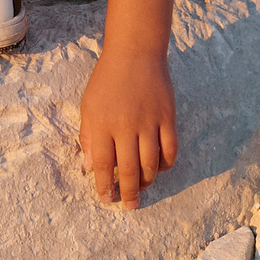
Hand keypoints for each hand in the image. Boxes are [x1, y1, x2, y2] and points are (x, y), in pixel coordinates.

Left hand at [79, 47, 177, 209]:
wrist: (135, 54)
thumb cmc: (107, 80)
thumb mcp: (88, 105)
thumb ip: (88, 136)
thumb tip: (90, 167)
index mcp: (103, 123)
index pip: (103, 163)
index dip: (105, 185)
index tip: (106, 198)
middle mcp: (126, 126)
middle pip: (129, 169)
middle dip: (129, 192)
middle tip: (129, 205)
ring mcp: (150, 122)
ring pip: (152, 164)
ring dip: (147, 181)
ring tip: (142, 188)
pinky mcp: (168, 118)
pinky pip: (170, 150)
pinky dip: (166, 164)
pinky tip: (159, 168)